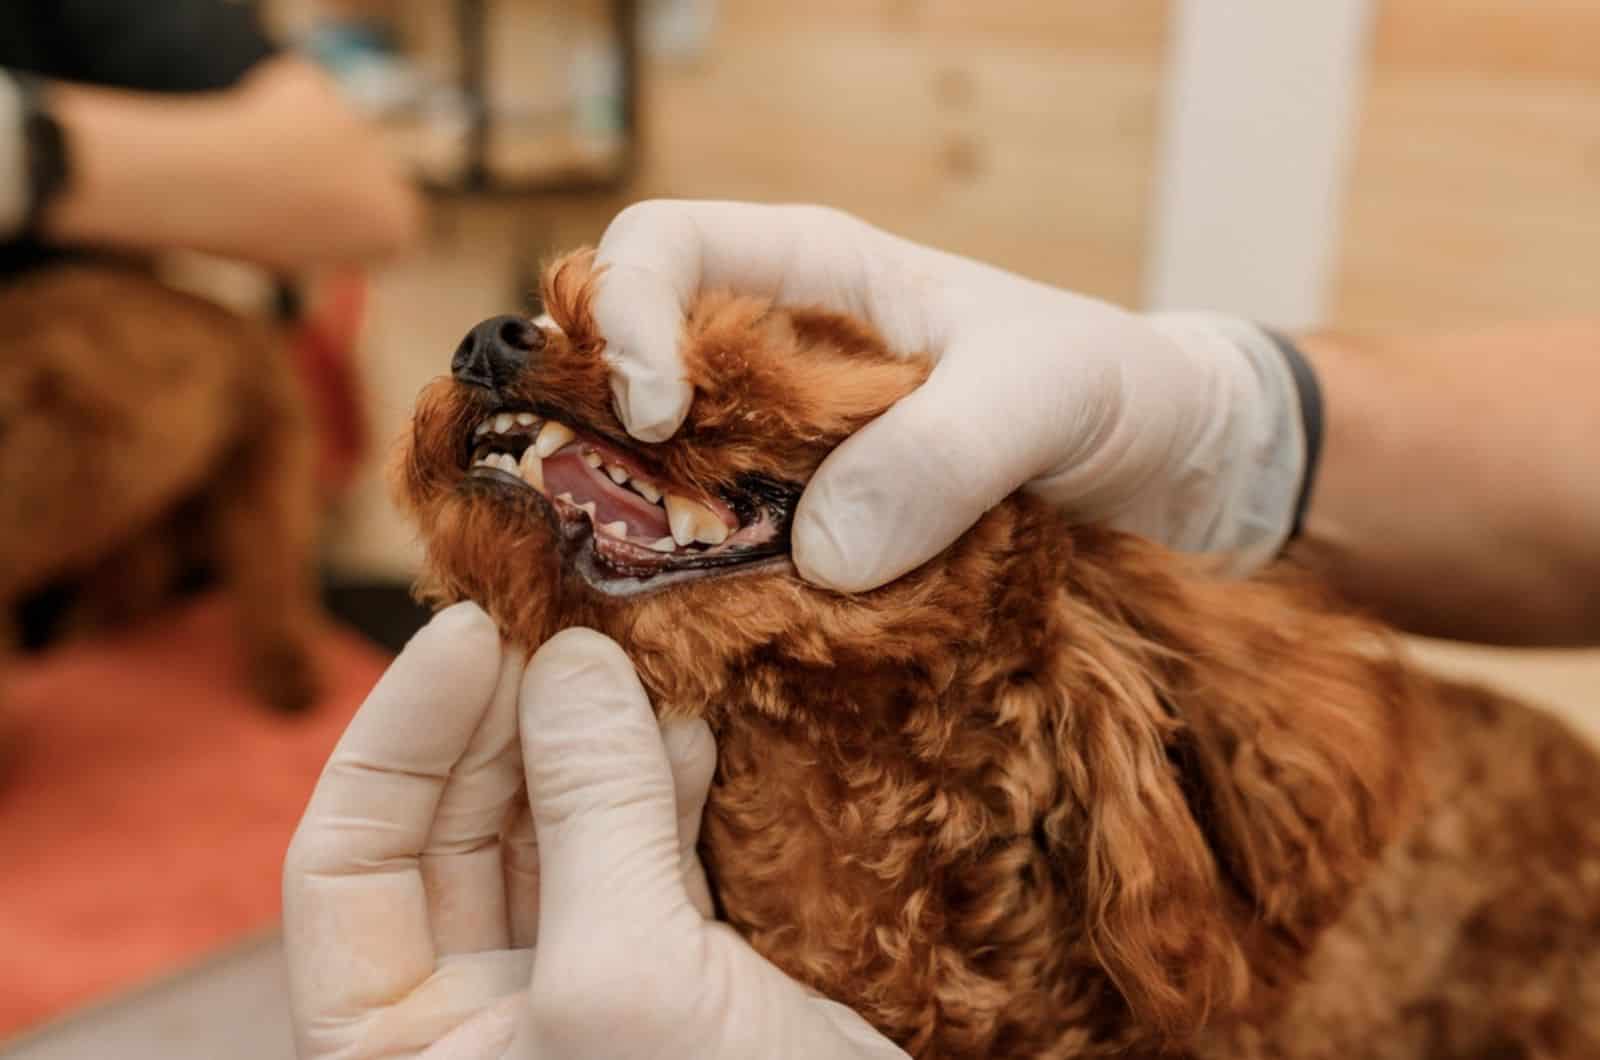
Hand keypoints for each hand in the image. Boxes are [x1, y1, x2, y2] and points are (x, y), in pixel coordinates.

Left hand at [283, 605, 904, 1058]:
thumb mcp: (625, 981)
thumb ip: (590, 814)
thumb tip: (570, 660)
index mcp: (399, 1051)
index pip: (346, 863)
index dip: (397, 737)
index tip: (471, 631)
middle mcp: (471, 1018)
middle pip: (456, 829)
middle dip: (510, 720)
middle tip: (564, 619)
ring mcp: (573, 991)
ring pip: (556, 828)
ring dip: (592, 737)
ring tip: (631, 652)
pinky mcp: (669, 972)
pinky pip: (642, 851)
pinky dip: (664, 782)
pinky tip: (692, 725)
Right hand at [592, 200, 1307, 588]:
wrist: (1171, 466)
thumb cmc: (1114, 386)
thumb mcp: (1046, 392)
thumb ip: (944, 451)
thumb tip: (822, 554)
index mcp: (812, 272)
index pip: (661, 247)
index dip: (625, 313)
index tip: (657, 412)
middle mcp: (775, 360)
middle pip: (627, 376)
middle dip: (602, 448)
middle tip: (626, 536)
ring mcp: (786, 456)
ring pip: (665, 482)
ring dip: (657, 540)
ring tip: (675, 606)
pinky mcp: (813, 537)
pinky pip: (732, 559)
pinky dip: (722, 598)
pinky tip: (739, 637)